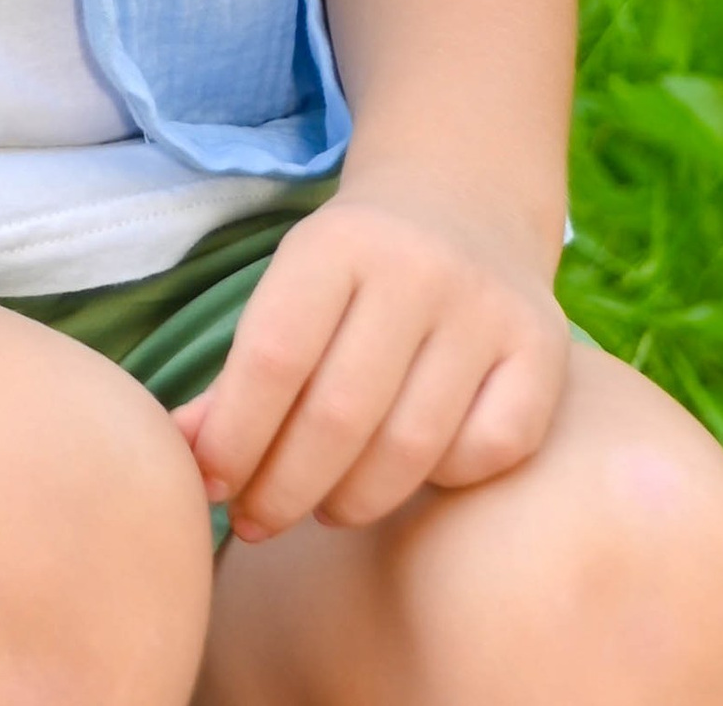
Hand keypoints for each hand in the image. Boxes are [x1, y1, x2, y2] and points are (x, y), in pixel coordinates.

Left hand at [174, 175, 568, 539]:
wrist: (462, 202)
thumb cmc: (352, 273)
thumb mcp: (289, 291)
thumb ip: (236, 375)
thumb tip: (178, 453)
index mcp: (337, 243)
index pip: (274, 357)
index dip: (234, 438)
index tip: (210, 487)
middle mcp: (419, 267)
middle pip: (339, 415)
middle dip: (283, 488)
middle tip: (255, 521)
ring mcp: (488, 308)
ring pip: (412, 446)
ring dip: (352, 499)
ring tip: (322, 507)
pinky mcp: (544, 349)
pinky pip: (488, 452)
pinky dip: (441, 482)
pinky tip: (407, 474)